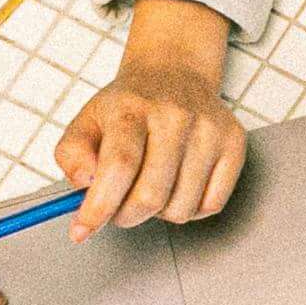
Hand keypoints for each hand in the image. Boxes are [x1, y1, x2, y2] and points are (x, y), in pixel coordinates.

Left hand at [58, 0, 248, 234]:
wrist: (175, 74)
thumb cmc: (128, 108)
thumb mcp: (86, 122)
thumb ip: (72, 155)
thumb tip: (85, 185)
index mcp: (132, 108)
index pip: (118, 166)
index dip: (99, 206)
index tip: (82, 230)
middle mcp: (175, 115)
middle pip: (150, 195)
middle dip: (125, 216)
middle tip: (117, 208)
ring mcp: (209, 130)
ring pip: (180, 208)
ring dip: (158, 213)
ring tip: (151, 186)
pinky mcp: (234, 144)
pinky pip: (210, 205)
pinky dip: (189, 208)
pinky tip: (177, 186)